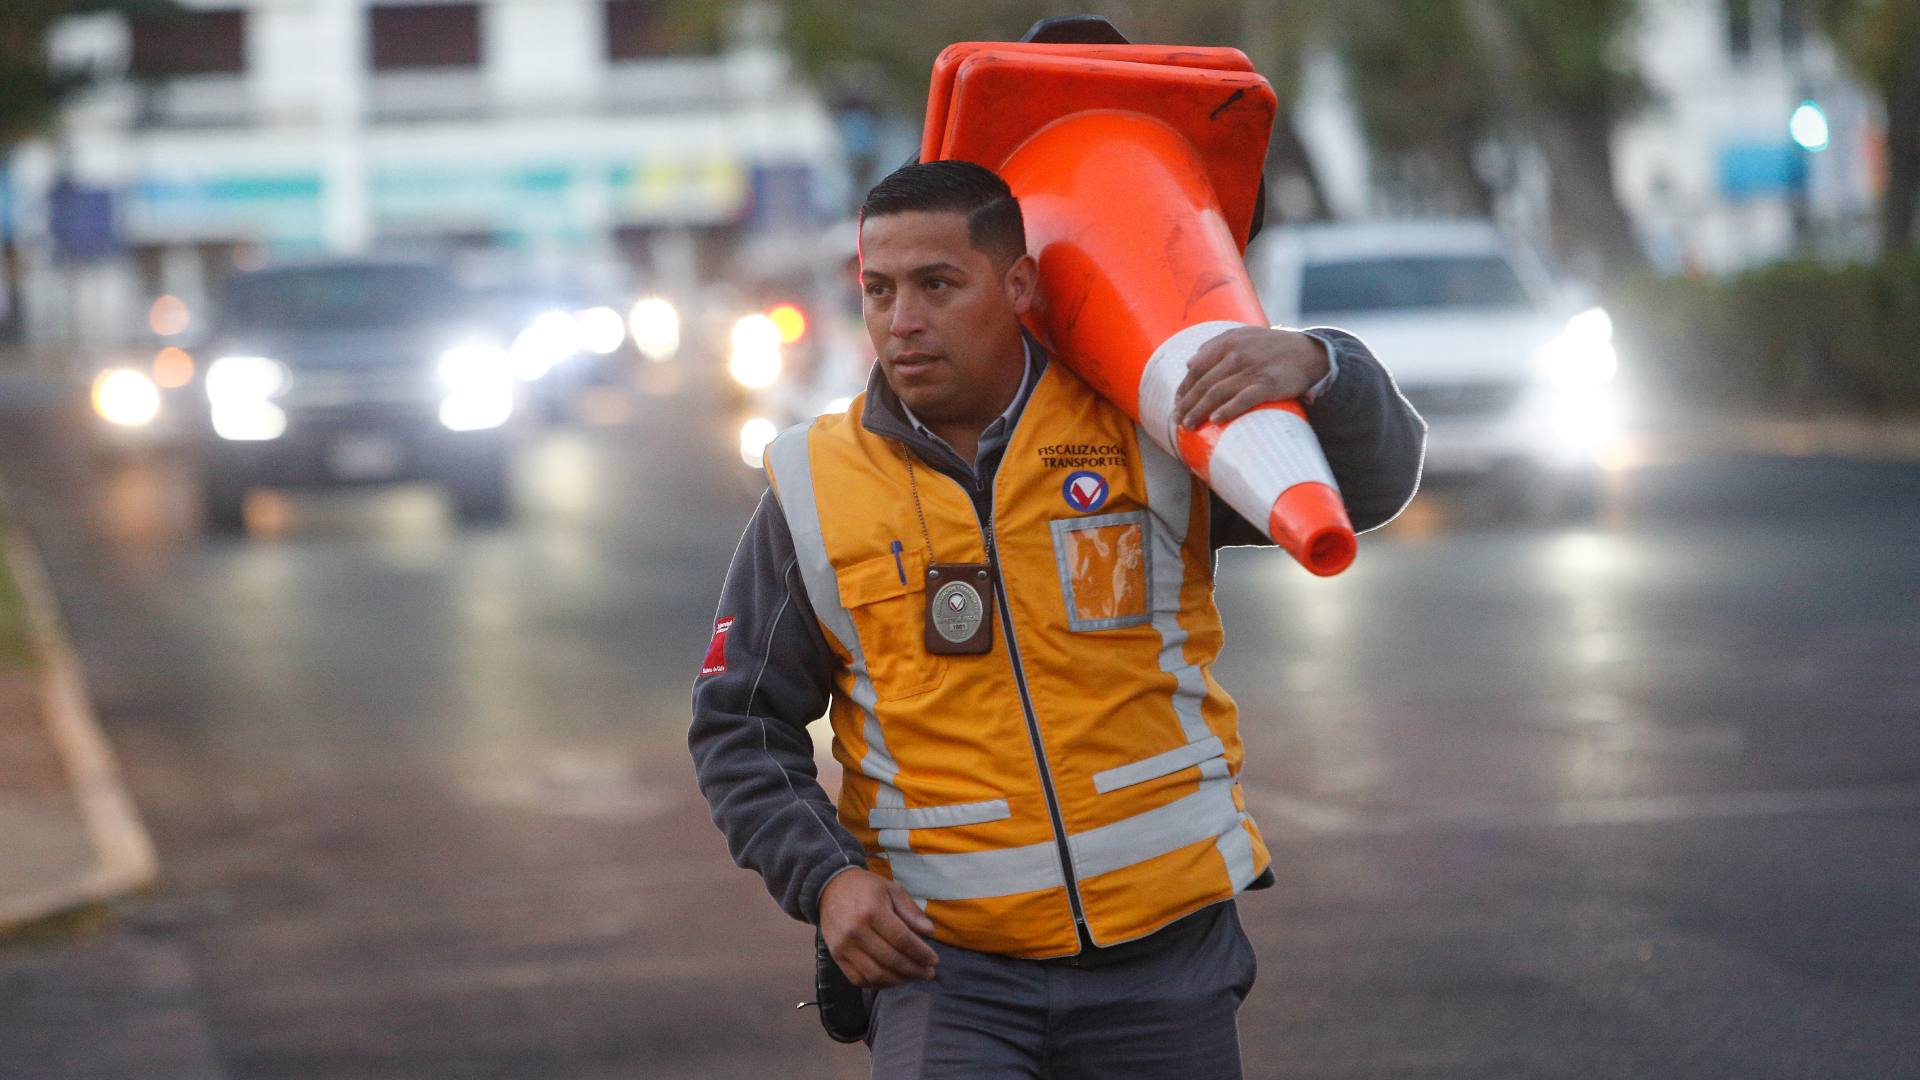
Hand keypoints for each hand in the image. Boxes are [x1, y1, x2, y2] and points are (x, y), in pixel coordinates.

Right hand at [818, 869, 938, 987]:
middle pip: (891, 960)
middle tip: (929, 973)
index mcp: (872, 912)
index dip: (921, 953)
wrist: (831, 888)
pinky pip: (859, 979)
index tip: (934, 960)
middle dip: (914, 970)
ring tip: (913, 977)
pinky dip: (878, 984)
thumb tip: (929, 932)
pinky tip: (892, 979)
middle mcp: (856, 932)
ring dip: (899, 980)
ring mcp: (844, 947)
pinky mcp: (836, 957)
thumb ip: (911, 911)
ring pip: (876, 974)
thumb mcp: (892, 889)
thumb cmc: (866, 888)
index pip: (902, 940)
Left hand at [1175, 327, 1330, 428]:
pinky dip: (1228, 410)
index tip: (1176, 403)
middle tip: (1177, 420)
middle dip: (1187, 404)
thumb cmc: (1272, 347)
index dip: (1184, 388)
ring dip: (1199, 411)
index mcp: (1228, 341)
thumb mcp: (1244, 335)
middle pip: (1203, 383)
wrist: (1309, 353)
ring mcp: (1252, 369)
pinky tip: (1216, 421)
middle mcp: (1237, 354)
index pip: (1196, 367)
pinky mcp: (1268, 385)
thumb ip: (1216, 345)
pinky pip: (1243, 400)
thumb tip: (1189, 362)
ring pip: (1217, 393)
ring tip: (1189, 425)